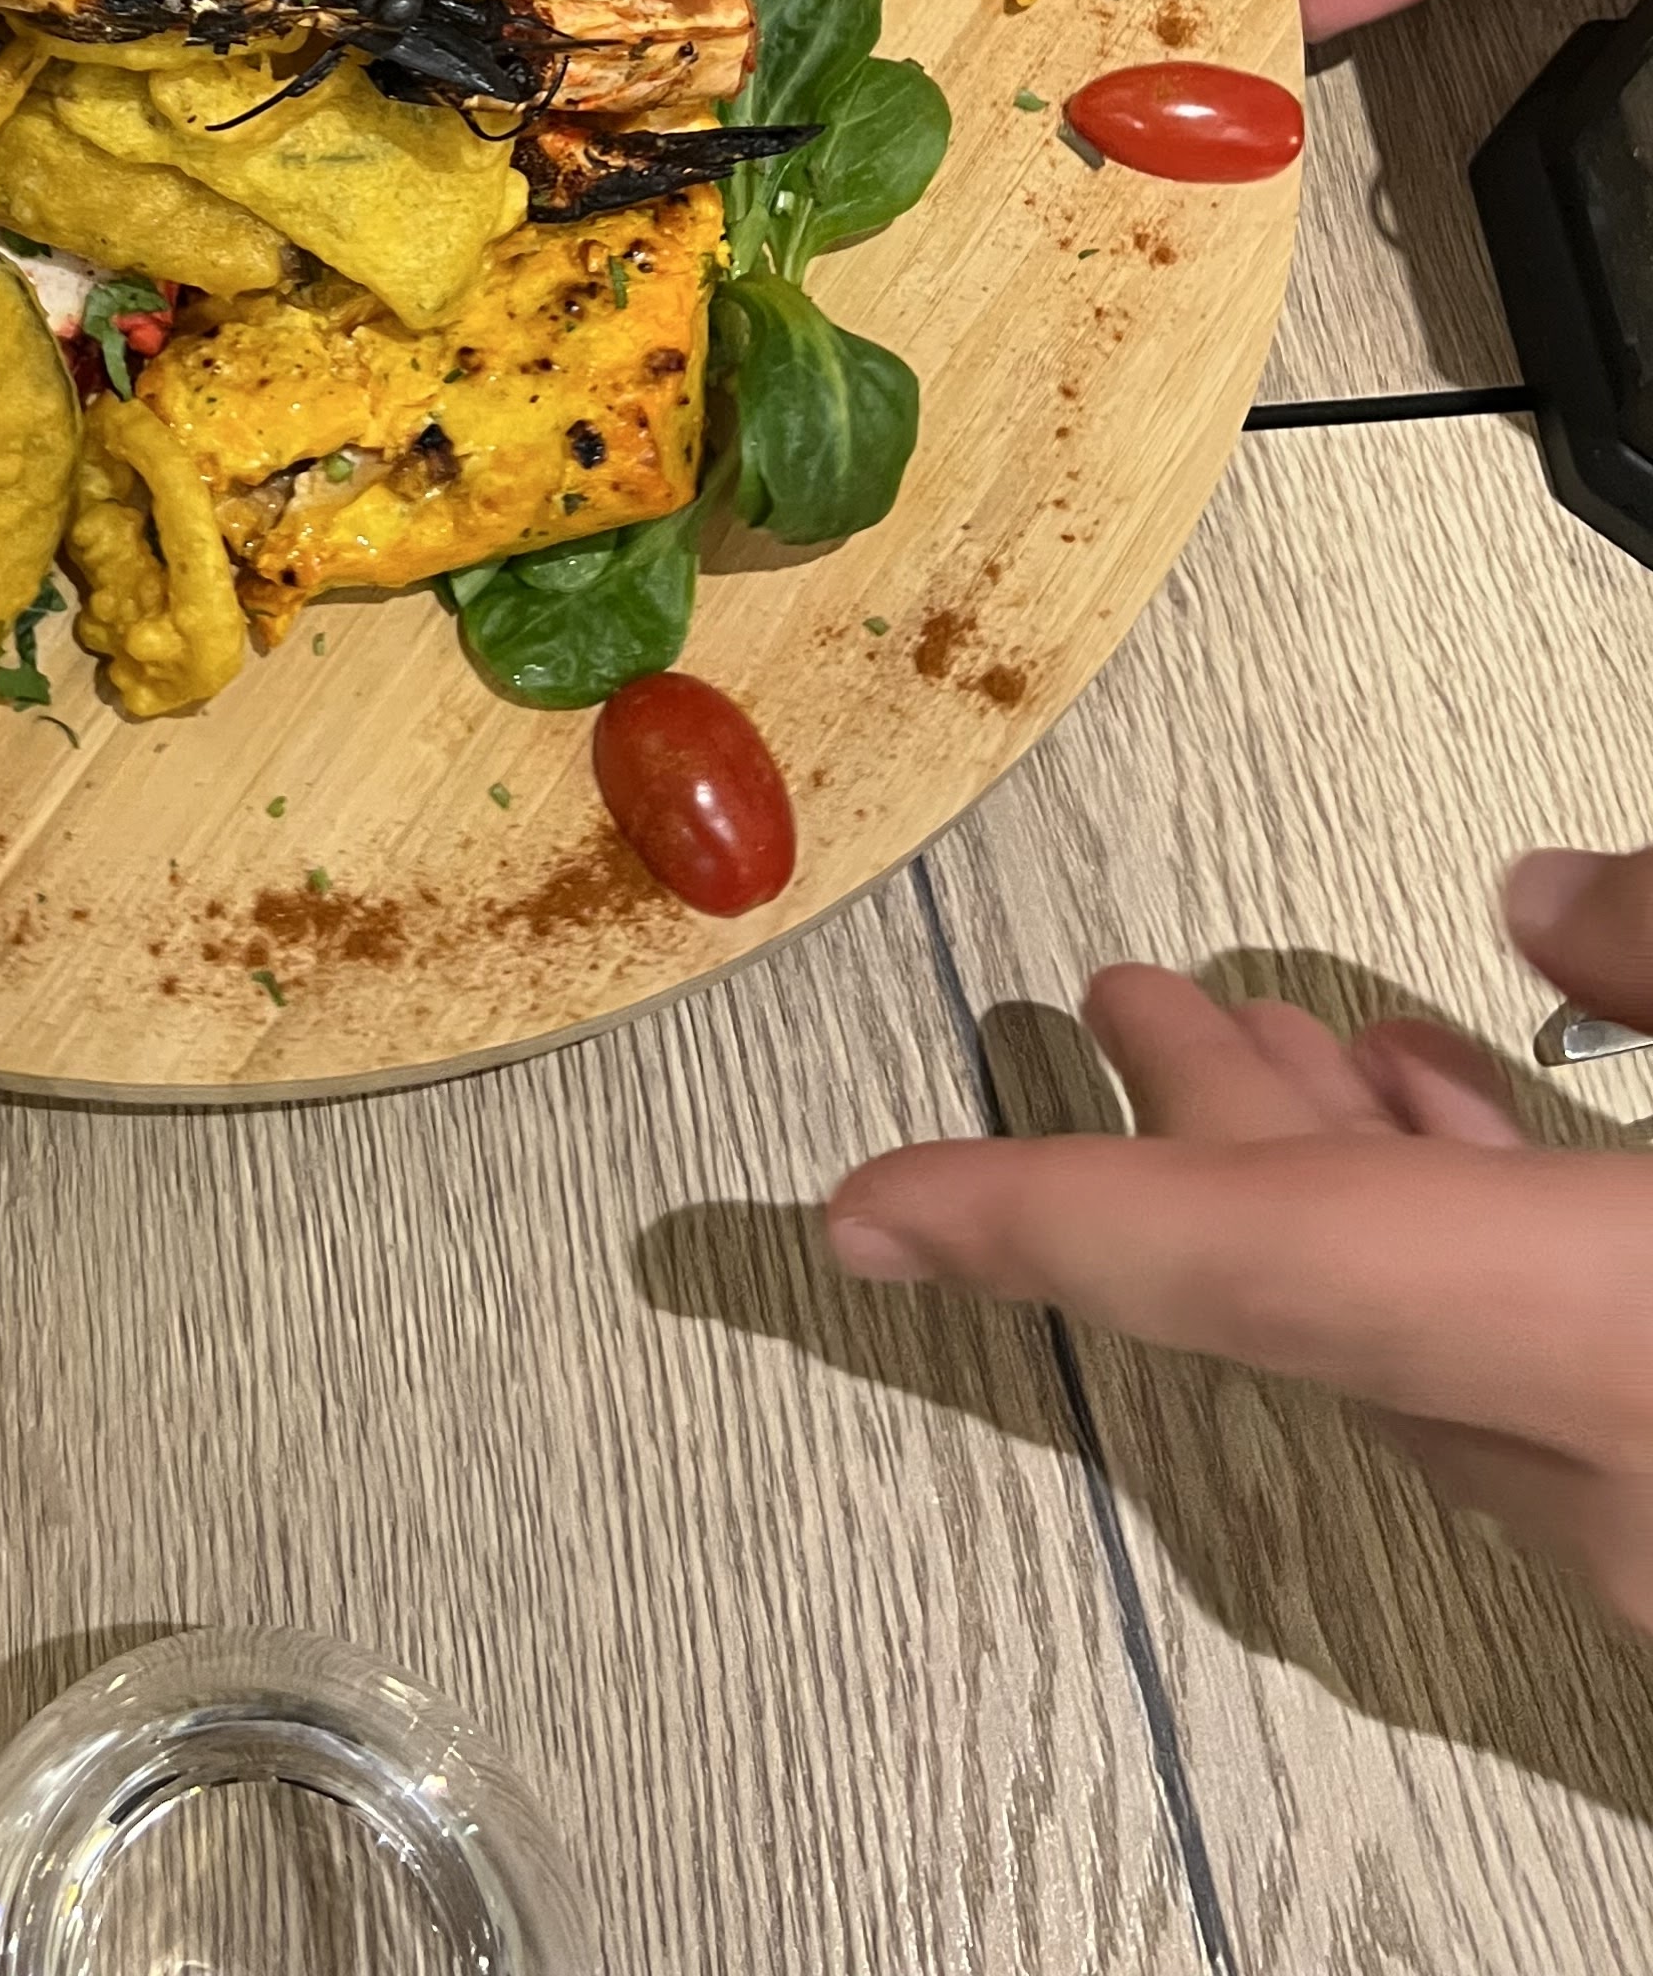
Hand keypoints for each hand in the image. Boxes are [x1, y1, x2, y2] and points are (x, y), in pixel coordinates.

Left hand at [828, 849, 1652, 1633]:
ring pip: (1424, 1352)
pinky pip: (1534, 1402)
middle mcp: (1603, 1491)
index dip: (1037, 1222)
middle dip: (1203, 1129)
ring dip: (1336, 1182)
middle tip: (1116, 999)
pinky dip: (1469, 1264)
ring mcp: (1651, 1540)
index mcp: (1597, 1341)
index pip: (1256, 1267)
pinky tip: (1466, 1150)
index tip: (859, 1214)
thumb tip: (1536, 893)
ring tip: (1280, 1039)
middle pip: (1317, 1292)